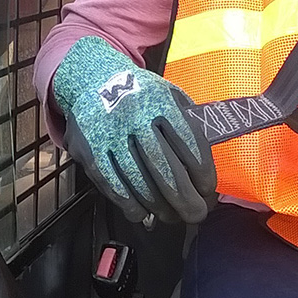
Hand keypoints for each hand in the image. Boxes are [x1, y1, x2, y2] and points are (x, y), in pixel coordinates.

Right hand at [53, 36, 216, 223]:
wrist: (92, 80)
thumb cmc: (143, 94)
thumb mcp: (169, 95)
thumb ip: (187, 124)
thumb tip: (206, 167)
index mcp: (161, 101)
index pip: (188, 141)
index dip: (201, 171)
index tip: (209, 190)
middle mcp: (134, 116)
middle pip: (163, 166)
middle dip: (184, 197)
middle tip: (198, 214)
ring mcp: (108, 134)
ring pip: (138, 181)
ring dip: (159, 206)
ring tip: (174, 217)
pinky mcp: (88, 151)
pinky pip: (112, 185)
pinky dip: (130, 204)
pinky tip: (144, 214)